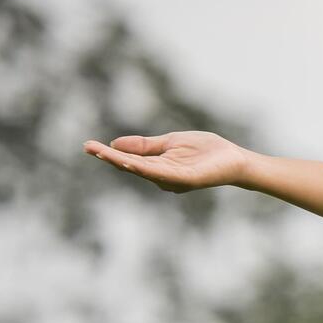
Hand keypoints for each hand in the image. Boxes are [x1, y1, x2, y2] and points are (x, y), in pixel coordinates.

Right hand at [83, 130, 255, 192]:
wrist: (235, 159)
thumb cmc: (205, 151)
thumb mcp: (170, 143)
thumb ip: (145, 146)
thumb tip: (115, 144)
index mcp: (157, 166)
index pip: (128, 159)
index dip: (109, 153)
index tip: (88, 145)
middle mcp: (161, 176)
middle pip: (130, 165)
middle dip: (109, 157)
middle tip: (88, 148)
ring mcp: (173, 179)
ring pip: (142, 170)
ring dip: (122, 162)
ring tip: (103, 153)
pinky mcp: (186, 179)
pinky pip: (162, 174)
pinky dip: (146, 169)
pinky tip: (131, 164)